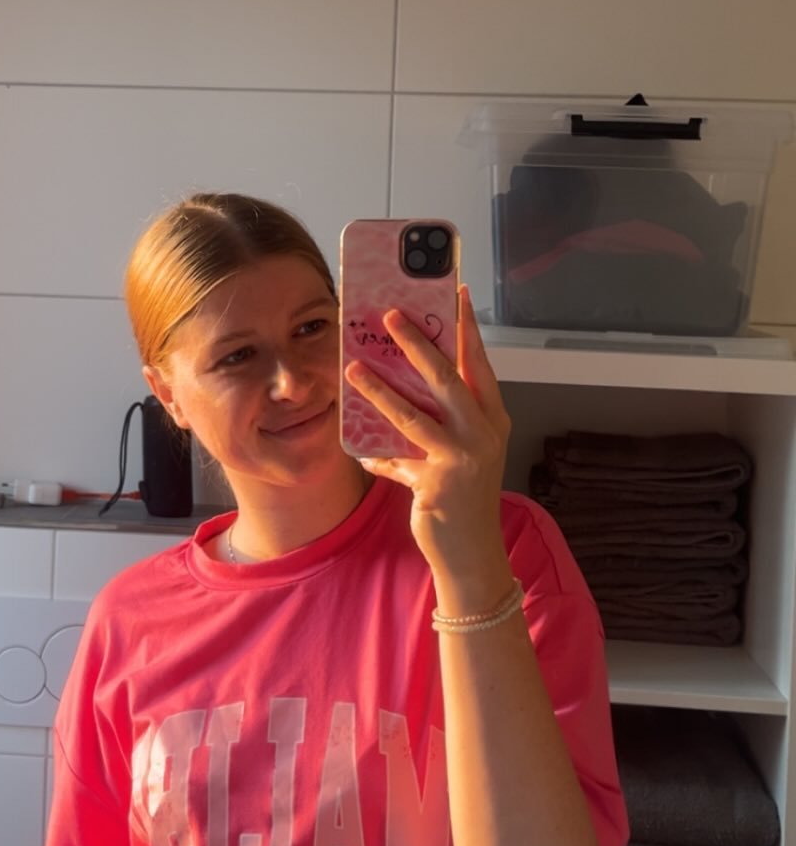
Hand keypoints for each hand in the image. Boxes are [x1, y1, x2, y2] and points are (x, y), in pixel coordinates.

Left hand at [343, 287, 511, 588]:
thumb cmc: (461, 498)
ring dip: (380, 387)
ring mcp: (463, 457)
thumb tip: (389, 394)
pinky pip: (395, 456)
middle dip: (418, 342)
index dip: (467, 328)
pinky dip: (374, 450)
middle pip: (448, 376)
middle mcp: (483, 433)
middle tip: (392, 314)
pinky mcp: (438, 482)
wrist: (472, 552)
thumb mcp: (454, 453)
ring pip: (416, 412)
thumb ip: (430, 426)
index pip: (478, 363)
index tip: (457, 293)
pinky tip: (353, 443)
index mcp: (491, 419)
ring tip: (354, 366)